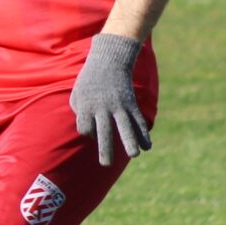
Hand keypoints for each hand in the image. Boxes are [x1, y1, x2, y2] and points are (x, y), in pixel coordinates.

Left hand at [71, 34, 149, 165]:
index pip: (85, 127)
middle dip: (105, 148)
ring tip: (134, 155)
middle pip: (103, 130)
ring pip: (125, 126)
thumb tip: (89, 131)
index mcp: (87, 106)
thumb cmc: (89, 80)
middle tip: (105, 165)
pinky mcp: (130, 103)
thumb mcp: (77, 93)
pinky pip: (138, 120)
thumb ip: (80, 113)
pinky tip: (147, 147)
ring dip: (130, 141)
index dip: (87, 130)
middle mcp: (103, 107)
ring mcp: (118, 105)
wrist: (109, 59)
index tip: (90, 127)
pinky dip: (143, 133)